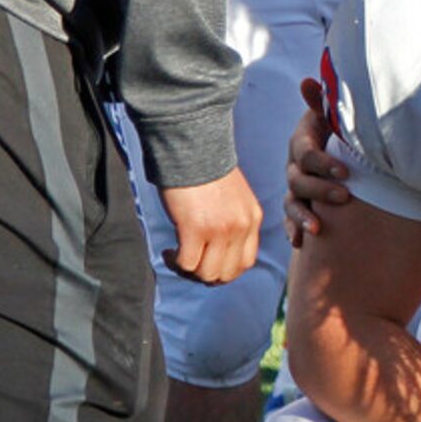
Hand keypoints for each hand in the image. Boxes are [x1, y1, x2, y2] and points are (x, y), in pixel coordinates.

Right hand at [159, 167, 261, 284]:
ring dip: (189, 272)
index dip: (225, 270)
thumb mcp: (233, 197)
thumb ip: (233, 220)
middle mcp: (241, 226)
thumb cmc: (205, 168)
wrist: (192, 146)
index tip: (207, 262)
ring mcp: (220, 230)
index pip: (246, 262)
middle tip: (189, 264)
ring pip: (207, 274)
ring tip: (176, 257)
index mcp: (252, 218)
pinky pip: (187, 264)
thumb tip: (216, 249)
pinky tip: (168, 252)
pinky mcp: (195, 228)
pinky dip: (175, 263)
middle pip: (227, 274)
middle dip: (206, 275)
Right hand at [284, 76, 352, 247]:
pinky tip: (300, 243)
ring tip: (317, 230)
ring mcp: (295, 187)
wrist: (336, 145)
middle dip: (320, 190)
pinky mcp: (299, 204)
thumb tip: (308, 80)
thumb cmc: (337, 127)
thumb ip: (321, 100)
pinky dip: (294, 230)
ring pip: (292, 203)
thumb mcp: (330, 113)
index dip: (324, 164)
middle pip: (298, 181)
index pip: (306, 155)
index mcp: (302, 143)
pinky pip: (290, 219)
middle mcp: (294, 166)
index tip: (347, 172)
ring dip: (302, 217)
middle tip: (345, 197)